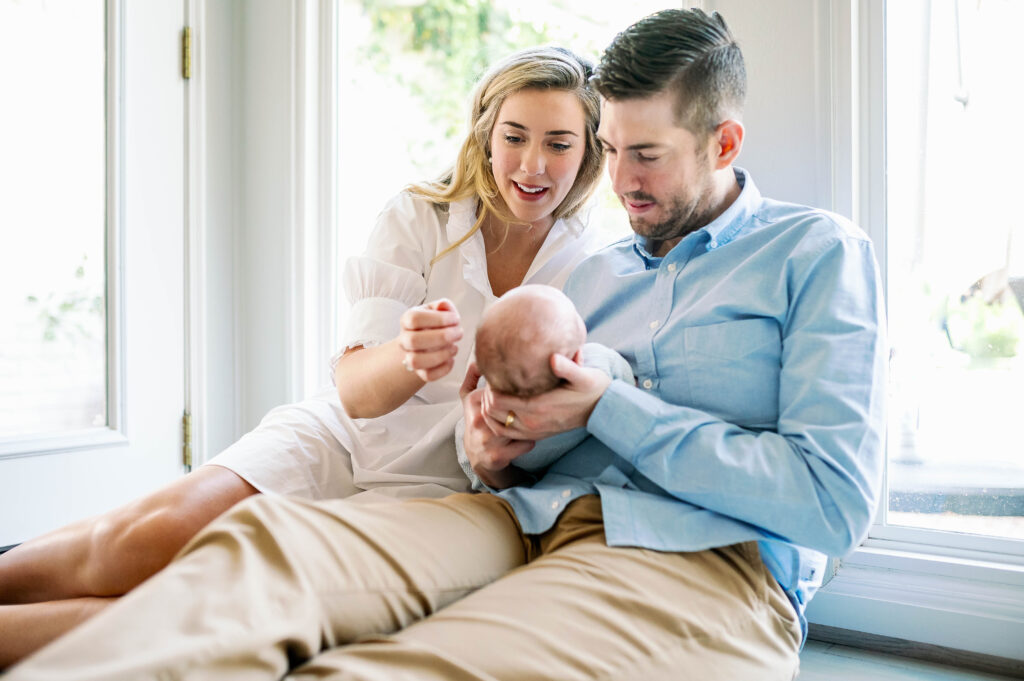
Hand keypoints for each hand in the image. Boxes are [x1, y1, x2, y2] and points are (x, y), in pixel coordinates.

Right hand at [399, 299, 462, 381]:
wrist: (427, 341)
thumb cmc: (434, 324)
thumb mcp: (438, 310)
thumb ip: (443, 306)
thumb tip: (444, 305)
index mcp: (407, 320)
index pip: (414, 319)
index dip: (438, 319)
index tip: (455, 319)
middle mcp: (405, 339)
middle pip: (413, 341)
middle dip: (441, 337)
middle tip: (458, 333)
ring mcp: (410, 357)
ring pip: (416, 361)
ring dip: (440, 355)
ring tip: (454, 347)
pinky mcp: (420, 372)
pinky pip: (427, 376)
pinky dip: (443, 369)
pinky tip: (451, 359)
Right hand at [459, 364, 535, 488]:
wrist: (476, 454)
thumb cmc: (477, 421)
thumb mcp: (469, 397)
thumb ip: (474, 374)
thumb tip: (479, 356)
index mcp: (473, 401)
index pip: (502, 388)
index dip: (519, 388)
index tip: (529, 388)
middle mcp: (478, 419)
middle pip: (514, 405)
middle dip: (528, 405)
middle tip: (538, 403)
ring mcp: (486, 439)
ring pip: (522, 425)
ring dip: (532, 423)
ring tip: (534, 420)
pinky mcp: (497, 455)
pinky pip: (526, 444)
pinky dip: (531, 441)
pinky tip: (529, 437)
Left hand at [482, 353, 611, 439]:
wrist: (601, 410)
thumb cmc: (592, 388)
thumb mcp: (583, 375)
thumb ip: (568, 367)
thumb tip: (554, 358)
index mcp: (539, 406)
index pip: (498, 399)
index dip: (490, 386)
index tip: (497, 372)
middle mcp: (532, 422)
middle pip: (491, 412)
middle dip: (487, 396)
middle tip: (494, 381)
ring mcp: (532, 431)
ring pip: (495, 423)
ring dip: (489, 409)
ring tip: (495, 393)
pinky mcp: (535, 435)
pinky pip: (504, 432)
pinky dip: (496, 421)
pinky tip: (502, 407)